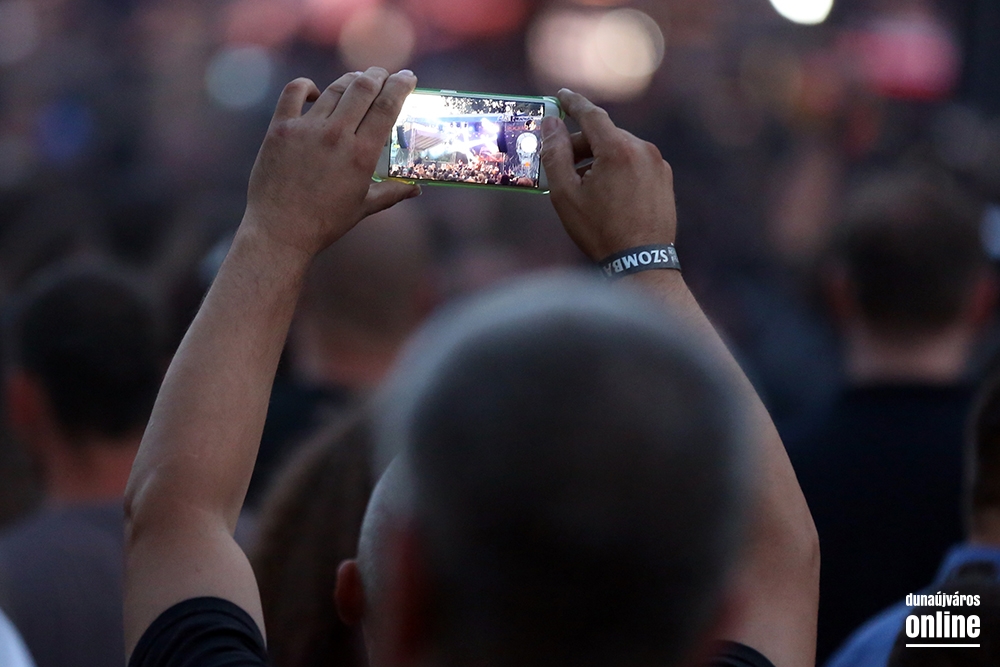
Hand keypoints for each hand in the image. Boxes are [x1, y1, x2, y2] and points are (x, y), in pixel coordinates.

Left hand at [244, 68, 419, 258]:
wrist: (280, 231)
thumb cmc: (325, 223)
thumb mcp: (363, 207)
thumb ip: (392, 193)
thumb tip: (416, 189)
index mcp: (362, 154)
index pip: (387, 106)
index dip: (400, 86)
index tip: (407, 77)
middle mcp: (337, 135)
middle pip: (363, 88)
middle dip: (377, 76)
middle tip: (383, 75)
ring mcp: (307, 129)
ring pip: (334, 89)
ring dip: (349, 80)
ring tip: (357, 80)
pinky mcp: (280, 129)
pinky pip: (294, 92)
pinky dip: (306, 86)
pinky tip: (314, 91)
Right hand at [540, 89, 676, 260]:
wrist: (641, 262)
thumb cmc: (600, 230)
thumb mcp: (565, 193)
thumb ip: (555, 153)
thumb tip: (551, 123)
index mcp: (617, 149)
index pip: (591, 114)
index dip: (573, 103)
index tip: (561, 95)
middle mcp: (642, 149)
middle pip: (605, 135)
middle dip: (582, 146)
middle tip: (563, 167)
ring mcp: (658, 163)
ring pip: (620, 149)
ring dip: (600, 159)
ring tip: (586, 189)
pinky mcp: (665, 178)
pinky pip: (636, 163)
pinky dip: (619, 169)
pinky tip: (608, 196)